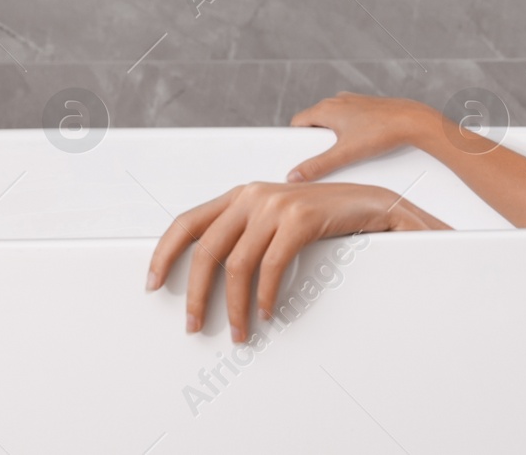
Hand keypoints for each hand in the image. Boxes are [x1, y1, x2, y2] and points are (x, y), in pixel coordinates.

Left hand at [143, 180, 449, 342]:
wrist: (373, 204)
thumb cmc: (323, 217)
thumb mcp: (276, 218)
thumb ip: (245, 231)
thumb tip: (206, 270)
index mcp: (242, 194)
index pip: (187, 222)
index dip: (164, 253)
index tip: (152, 284)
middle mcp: (254, 194)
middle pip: (206, 249)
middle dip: (193, 293)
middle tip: (192, 325)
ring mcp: (277, 204)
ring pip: (237, 265)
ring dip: (232, 306)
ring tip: (236, 331)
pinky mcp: (301, 218)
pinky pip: (270, 267)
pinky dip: (263, 296)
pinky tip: (265, 312)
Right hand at [286, 91, 432, 181]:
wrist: (413, 121)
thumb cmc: (381, 132)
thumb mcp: (345, 154)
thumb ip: (318, 166)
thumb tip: (295, 176)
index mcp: (326, 108)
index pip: (297, 122)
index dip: (295, 140)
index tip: (299, 155)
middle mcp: (338, 100)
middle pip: (314, 122)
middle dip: (314, 141)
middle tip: (322, 158)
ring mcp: (353, 101)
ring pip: (332, 120)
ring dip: (332, 136)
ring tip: (342, 152)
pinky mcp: (367, 106)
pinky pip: (348, 119)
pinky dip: (347, 131)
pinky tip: (359, 144)